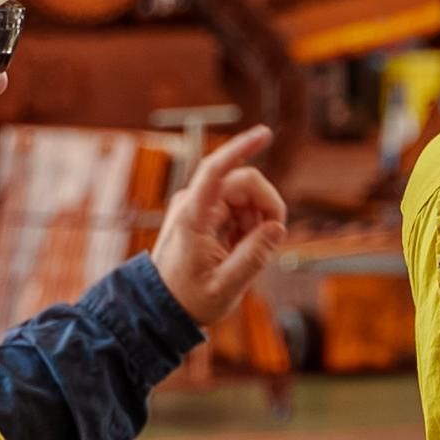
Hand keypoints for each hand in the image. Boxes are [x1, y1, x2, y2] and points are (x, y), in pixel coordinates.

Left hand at [151, 126, 288, 326]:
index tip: (265, 134)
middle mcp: (194, 203)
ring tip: (245, 252)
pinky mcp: (205, 213)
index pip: (216, 170)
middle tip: (271, 238)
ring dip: (257, 220)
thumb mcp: (225, 287)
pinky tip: (238, 249)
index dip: (241, 148)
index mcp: (193, 216)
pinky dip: (249, 225)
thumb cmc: (188, 299)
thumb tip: (277, 227)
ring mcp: (199, 206)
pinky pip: (239, 207)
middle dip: (266, 206)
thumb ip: (253, 257)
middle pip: (245, 182)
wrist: (162, 306)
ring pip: (246, 195)